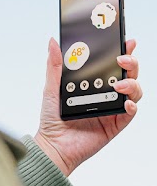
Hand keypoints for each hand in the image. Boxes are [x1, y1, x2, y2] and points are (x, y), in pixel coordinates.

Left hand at [34, 38, 141, 176]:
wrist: (53, 145)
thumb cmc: (52, 116)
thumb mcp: (51, 86)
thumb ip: (54, 64)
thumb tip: (53, 41)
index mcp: (93, 80)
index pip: (112, 62)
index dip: (122, 51)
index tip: (126, 40)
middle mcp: (105, 92)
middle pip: (127, 73)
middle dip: (131, 62)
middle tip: (122, 58)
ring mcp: (111, 107)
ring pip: (133, 91)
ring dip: (131, 83)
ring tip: (119, 84)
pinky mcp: (115, 124)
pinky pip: (130, 113)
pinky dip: (131, 106)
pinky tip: (125, 103)